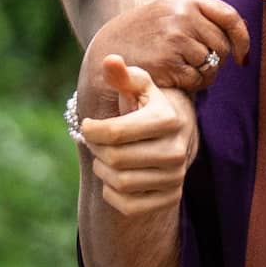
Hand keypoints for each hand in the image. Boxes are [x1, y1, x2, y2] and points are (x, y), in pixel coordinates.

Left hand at [76, 53, 199, 214]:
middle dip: (96, 149)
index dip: (91, 130)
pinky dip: (112, 192)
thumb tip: (111, 61)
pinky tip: (115, 178)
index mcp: (167, 119)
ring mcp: (175, 178)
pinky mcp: (169, 199)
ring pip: (118, 183)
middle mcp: (176, 150)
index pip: (113, 133)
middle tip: (97, 142)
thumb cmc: (147, 106)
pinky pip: (127, 205)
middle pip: (113, 159)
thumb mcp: (136, 86)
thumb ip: (121, 75)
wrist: (176, 134)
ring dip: (103, 170)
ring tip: (106, 158)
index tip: (88, 125)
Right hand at [79, 0, 247, 118]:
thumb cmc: (145, 38)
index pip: (228, 16)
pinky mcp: (169, 62)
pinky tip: (175, 80)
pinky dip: (192, 85)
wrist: (107, 53)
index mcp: (184, 1)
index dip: (241, 37)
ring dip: (204, 75)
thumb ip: (199, 19)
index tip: (242, 55)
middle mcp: (181, 16)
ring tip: (182, 72)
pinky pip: (198, 79)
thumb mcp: (169, 16)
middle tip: (197, 67)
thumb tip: (240, 39)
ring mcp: (175, 38)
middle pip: (222, 45)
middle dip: (217, 60)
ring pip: (212, 64)